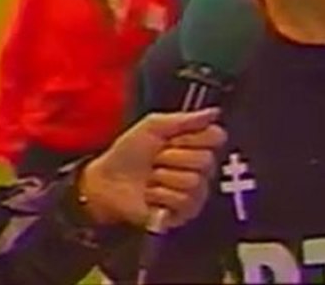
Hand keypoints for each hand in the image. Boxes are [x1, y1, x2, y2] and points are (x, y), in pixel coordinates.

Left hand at [79, 108, 226, 229]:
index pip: (217, 136)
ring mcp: (195, 191)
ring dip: (163, 178)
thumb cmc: (128, 153)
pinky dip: (160, 196)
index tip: (171, 139)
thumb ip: (186, 119)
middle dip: (173, 158)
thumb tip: (214, 112)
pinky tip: (151, 195)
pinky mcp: (185, 212)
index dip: (191, 137)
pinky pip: (183, 201)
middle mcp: (200, 168)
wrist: (107, 182)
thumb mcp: (153, 126)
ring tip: (151, 179)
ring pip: (193, 181)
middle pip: (206, 160)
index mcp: (196, 143)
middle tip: (156, 160)